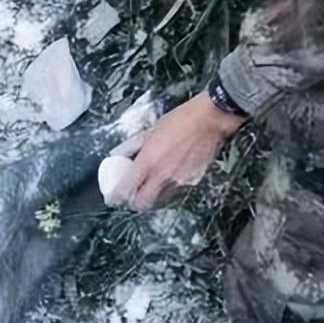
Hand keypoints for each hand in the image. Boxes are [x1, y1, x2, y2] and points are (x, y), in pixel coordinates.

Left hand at [103, 92, 244, 210]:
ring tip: (151, 184)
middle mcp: (162, 175)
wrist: (210, 119)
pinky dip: (169, 188)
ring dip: (153, 196)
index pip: (127, 189)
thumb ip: (134, 145)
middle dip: (135, 202)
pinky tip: (168, 176)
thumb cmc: (181, 120)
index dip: (117, 196)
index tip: (114, 196)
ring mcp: (179, 181)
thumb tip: (120, 153)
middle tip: (132, 194)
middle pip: (143, 203)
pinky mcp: (193, 181)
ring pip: (160, 199)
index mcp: (148, 162)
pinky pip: (176, 191)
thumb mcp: (150, 130)